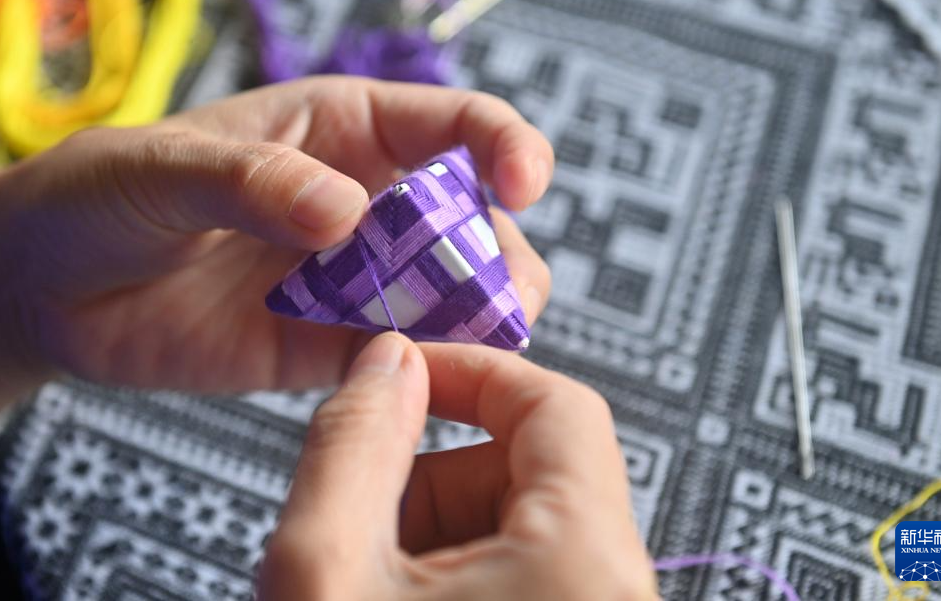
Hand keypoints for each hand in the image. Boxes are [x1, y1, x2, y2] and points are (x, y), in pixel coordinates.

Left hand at [0, 78, 552, 421]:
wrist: (47, 289)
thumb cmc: (100, 195)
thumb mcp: (163, 168)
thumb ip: (253, 181)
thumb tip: (347, 213)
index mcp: (343, 130)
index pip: (452, 125)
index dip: (505, 144)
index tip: (523, 181)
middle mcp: (366, 204)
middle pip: (475, 224)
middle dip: (505, 257)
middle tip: (500, 295)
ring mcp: (352, 279)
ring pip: (452, 298)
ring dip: (478, 323)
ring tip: (467, 348)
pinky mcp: (326, 347)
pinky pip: (395, 360)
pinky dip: (421, 374)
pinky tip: (415, 386)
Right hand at [258, 333, 658, 600]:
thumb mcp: (324, 572)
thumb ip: (351, 444)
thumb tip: (385, 363)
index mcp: (583, 564)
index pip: (557, 403)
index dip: (469, 372)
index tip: (404, 378)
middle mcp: (617, 591)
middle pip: (538, 464)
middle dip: (438, 468)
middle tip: (363, 505)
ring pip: (529, 522)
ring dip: (441, 524)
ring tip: (369, 575)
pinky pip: (531, 571)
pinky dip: (460, 569)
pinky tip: (398, 597)